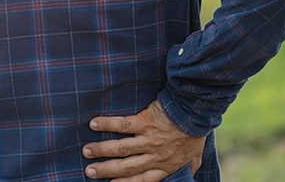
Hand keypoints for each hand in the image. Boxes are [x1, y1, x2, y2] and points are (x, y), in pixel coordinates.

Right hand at [83, 100, 205, 180]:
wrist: (198, 109)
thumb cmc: (196, 131)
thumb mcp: (196, 154)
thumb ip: (189, 165)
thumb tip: (189, 174)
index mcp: (166, 165)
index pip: (142, 179)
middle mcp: (155, 155)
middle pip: (126, 167)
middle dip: (105, 170)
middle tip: (89, 171)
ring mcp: (149, 139)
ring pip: (121, 148)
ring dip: (101, 150)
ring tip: (86, 150)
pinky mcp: (145, 121)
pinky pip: (123, 125)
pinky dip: (107, 124)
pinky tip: (93, 124)